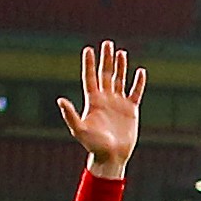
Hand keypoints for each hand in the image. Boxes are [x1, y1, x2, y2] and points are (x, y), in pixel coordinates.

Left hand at [56, 41, 143, 175]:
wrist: (111, 157)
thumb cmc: (93, 145)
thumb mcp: (79, 130)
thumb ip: (70, 115)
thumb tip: (60, 100)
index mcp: (92, 101)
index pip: (90, 77)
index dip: (89, 64)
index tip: (88, 49)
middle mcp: (105, 99)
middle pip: (105, 74)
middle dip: (106, 59)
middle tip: (107, 44)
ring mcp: (118, 103)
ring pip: (119, 80)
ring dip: (120, 66)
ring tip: (121, 52)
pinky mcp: (131, 110)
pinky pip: (135, 92)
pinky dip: (138, 82)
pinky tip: (140, 71)